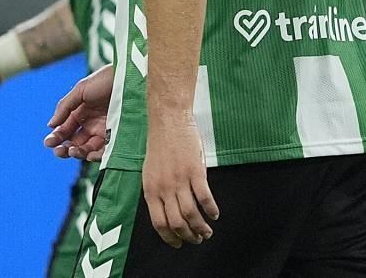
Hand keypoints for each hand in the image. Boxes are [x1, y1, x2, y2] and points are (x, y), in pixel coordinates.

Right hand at [44, 64, 113, 160]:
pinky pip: (104, 151)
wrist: (130, 78)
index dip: (57, 137)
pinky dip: (94, 156)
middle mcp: (93, 123)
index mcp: (82, 112)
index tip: (50, 142)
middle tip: (59, 151)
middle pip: (75, 142)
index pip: (66, 129)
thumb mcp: (81, 90)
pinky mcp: (117, 137)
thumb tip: (50, 125)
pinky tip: (87, 154)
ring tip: (71, 151)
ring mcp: (105, 131)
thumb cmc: (106, 80)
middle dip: (64, 148)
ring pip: (87, 149)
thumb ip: (64, 107)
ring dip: (77, 153)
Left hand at [142, 112, 218, 247]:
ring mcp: (180, 181)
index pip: (159, 223)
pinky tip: (214, 214)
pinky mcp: (196, 172)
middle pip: (177, 223)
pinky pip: (204, 198)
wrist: (169, 121)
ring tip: (207, 232)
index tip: (178, 243)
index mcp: (151, 190)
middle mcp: (164, 189)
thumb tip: (166, 211)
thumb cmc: (160, 145)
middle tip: (197, 239)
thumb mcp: (150, 172)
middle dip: (188, 236)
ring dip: (201, 227)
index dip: (170, 238)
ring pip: (191, 214)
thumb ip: (157, 192)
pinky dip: (211, 209)